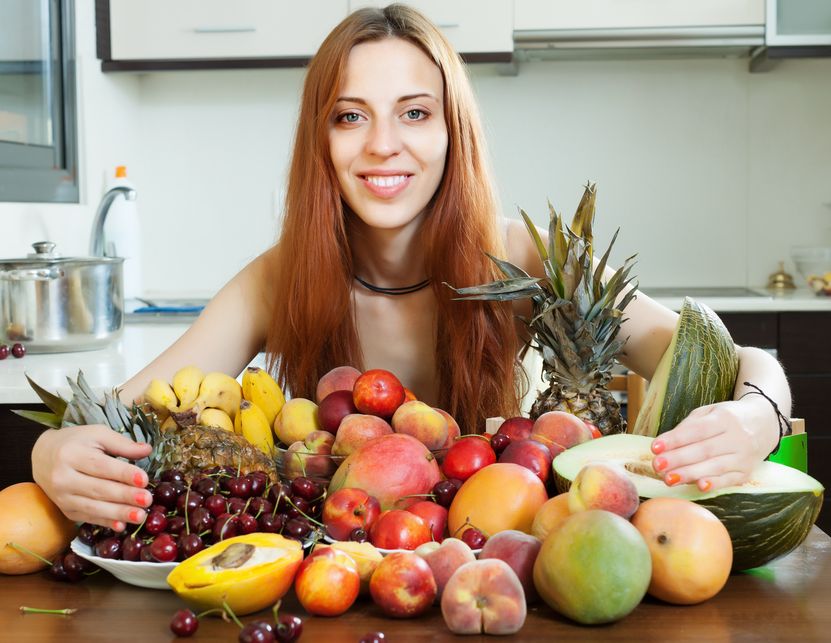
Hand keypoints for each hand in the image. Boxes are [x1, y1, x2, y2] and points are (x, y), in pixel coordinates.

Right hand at [31, 425, 153, 530]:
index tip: (144, 479)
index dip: (123, 474)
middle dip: (124, 496)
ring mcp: (62, 497)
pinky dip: (105, 522)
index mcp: (72, 454)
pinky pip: (87, 518)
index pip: (101, 466)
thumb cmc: (76, 442)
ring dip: (118, 513)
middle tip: (147, 500)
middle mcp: (63, 477)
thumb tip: (147, 450)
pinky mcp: (65, 510)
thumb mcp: (97, 434)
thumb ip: (122, 444)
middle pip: (98, 489)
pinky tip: (121, 525)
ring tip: (140, 516)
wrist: (42, 456)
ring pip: (93, 507)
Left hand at [649, 399, 774, 491]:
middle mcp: (737, 437)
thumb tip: (667, 443)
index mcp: (725, 418)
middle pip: (704, 450)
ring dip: (690, 474)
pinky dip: (714, 484)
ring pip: (715, 466)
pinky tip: (699, 486)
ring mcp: (744, 456)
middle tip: (657, 465)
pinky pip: (729, 480)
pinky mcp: (747, 472)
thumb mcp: (710, 412)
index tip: (655, 447)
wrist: (765, 423)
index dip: (675, 439)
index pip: (697, 430)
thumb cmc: (728, 418)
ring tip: (668, 478)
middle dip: (678, 459)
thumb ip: (690, 425)